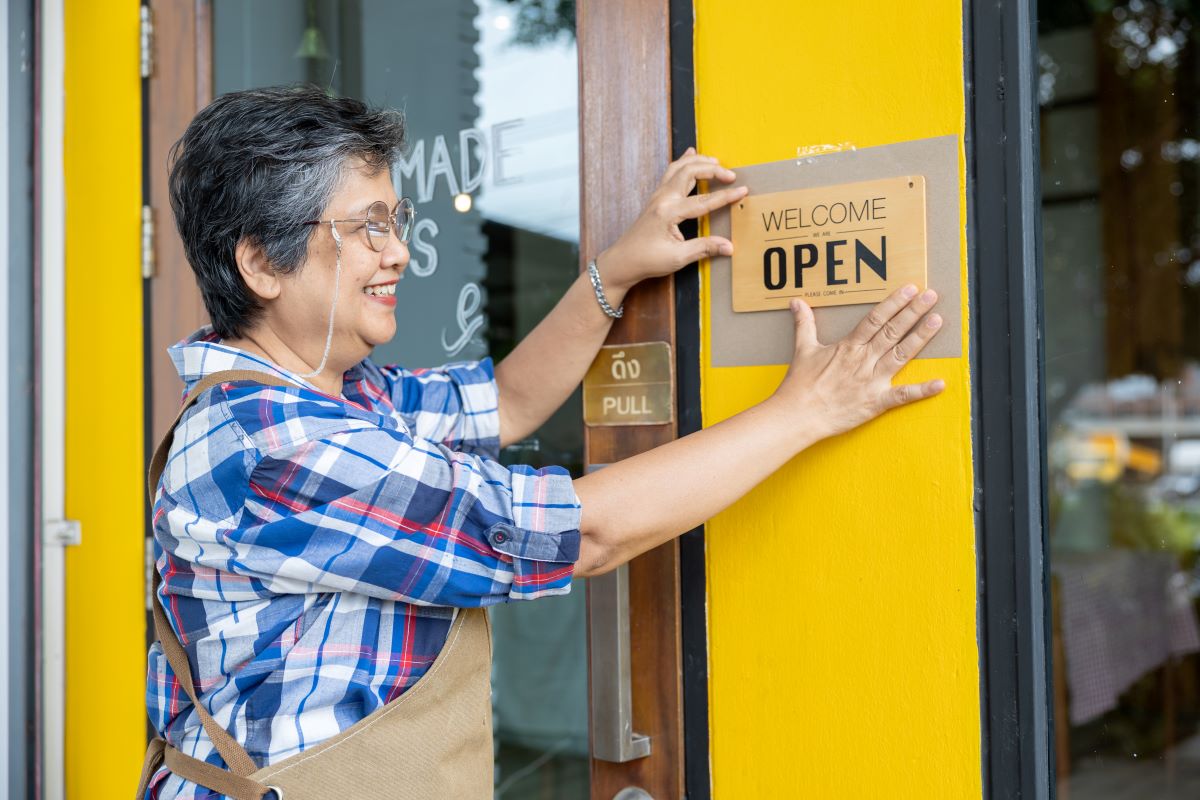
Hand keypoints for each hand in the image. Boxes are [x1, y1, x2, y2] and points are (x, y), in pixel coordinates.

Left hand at [597, 148, 747, 291]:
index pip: (703, 201)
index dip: (725, 196)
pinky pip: (671, 172)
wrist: (622, 261)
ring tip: (717, 162)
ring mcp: (657, 196)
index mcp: (668, 212)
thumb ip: (704, 248)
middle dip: (713, 170)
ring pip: (679, 168)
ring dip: (699, 162)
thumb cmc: (647, 260)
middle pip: (690, 172)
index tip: (742, 191)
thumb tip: (729, 246)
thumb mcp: (678, 258)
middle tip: (731, 175)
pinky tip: (691, 155)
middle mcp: (662, 199)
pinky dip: (684, 162)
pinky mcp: (656, 198)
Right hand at [773, 286, 945, 442]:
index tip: (910, 289)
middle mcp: (863, 360)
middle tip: (931, 295)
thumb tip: (796, 302)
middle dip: (913, 312)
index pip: (875, 319)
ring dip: (920, 337)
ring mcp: (872, 381)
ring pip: (901, 354)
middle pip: (892, 331)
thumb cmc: (800, 385)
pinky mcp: (876, 402)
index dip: (894, 303)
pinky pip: (902, 396)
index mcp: (848, 347)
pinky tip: (940, 384)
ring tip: (937, 320)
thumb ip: (804, 324)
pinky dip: (921, 391)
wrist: (798, 415)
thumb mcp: (802, 350)